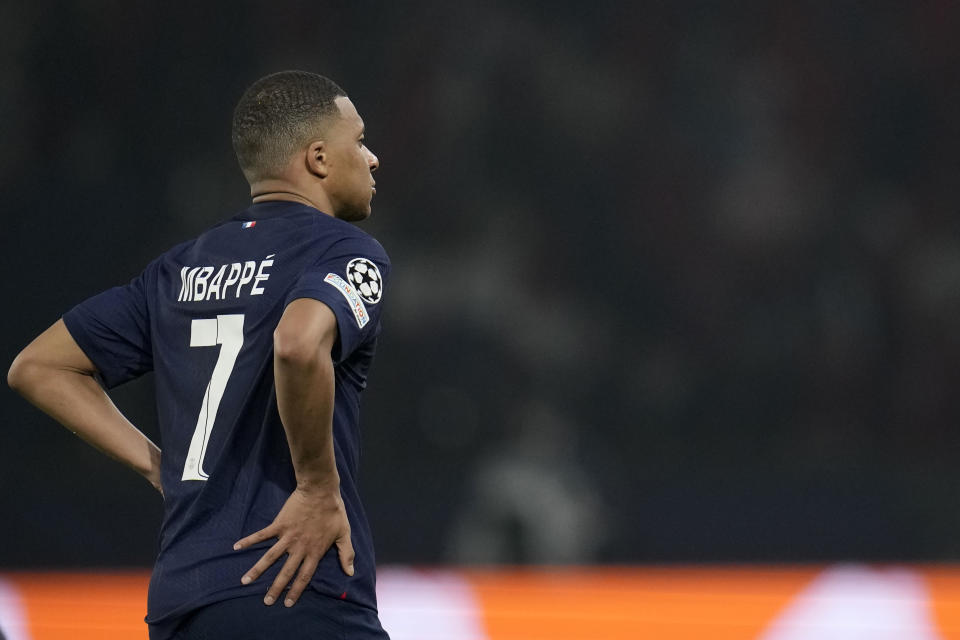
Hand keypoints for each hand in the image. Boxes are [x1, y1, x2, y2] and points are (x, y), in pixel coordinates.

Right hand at [233, 486, 354, 606]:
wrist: (320, 491)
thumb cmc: (334, 512)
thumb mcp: (344, 533)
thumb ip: (346, 554)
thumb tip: (350, 572)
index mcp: (314, 551)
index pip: (304, 576)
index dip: (296, 590)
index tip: (287, 603)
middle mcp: (299, 547)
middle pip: (285, 572)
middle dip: (275, 588)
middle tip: (266, 601)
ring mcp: (287, 536)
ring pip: (270, 557)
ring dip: (257, 570)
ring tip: (245, 581)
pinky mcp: (279, 525)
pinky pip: (262, 535)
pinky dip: (249, 541)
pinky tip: (236, 547)